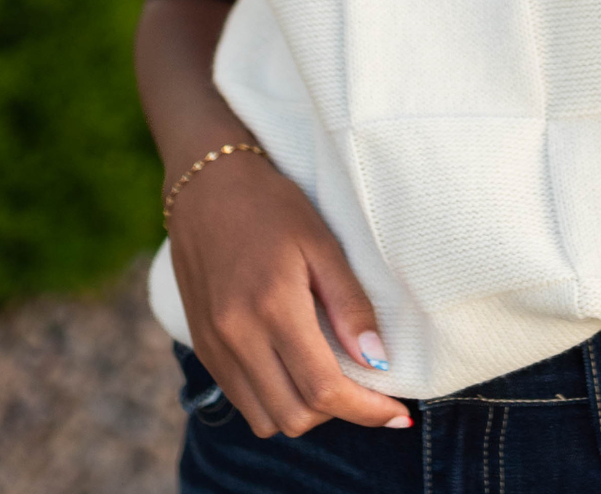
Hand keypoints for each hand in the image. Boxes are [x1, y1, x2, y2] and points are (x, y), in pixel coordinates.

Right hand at [166, 148, 411, 437]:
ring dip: (304, 410)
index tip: (398, 412)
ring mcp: (214, 345)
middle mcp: (237, 336)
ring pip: (266, 417)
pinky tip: (294, 366)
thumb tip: (378, 362)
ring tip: (330, 375)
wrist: (205, 183)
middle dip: (338, 412)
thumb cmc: (272, 204)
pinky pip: (241, 399)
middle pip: (295, 415)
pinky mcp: (203, 345)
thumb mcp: (321, 242)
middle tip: (368, 388)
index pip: (323, 389)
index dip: (366, 410)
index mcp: (272, 307)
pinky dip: (274, 398)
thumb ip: (349, 304)